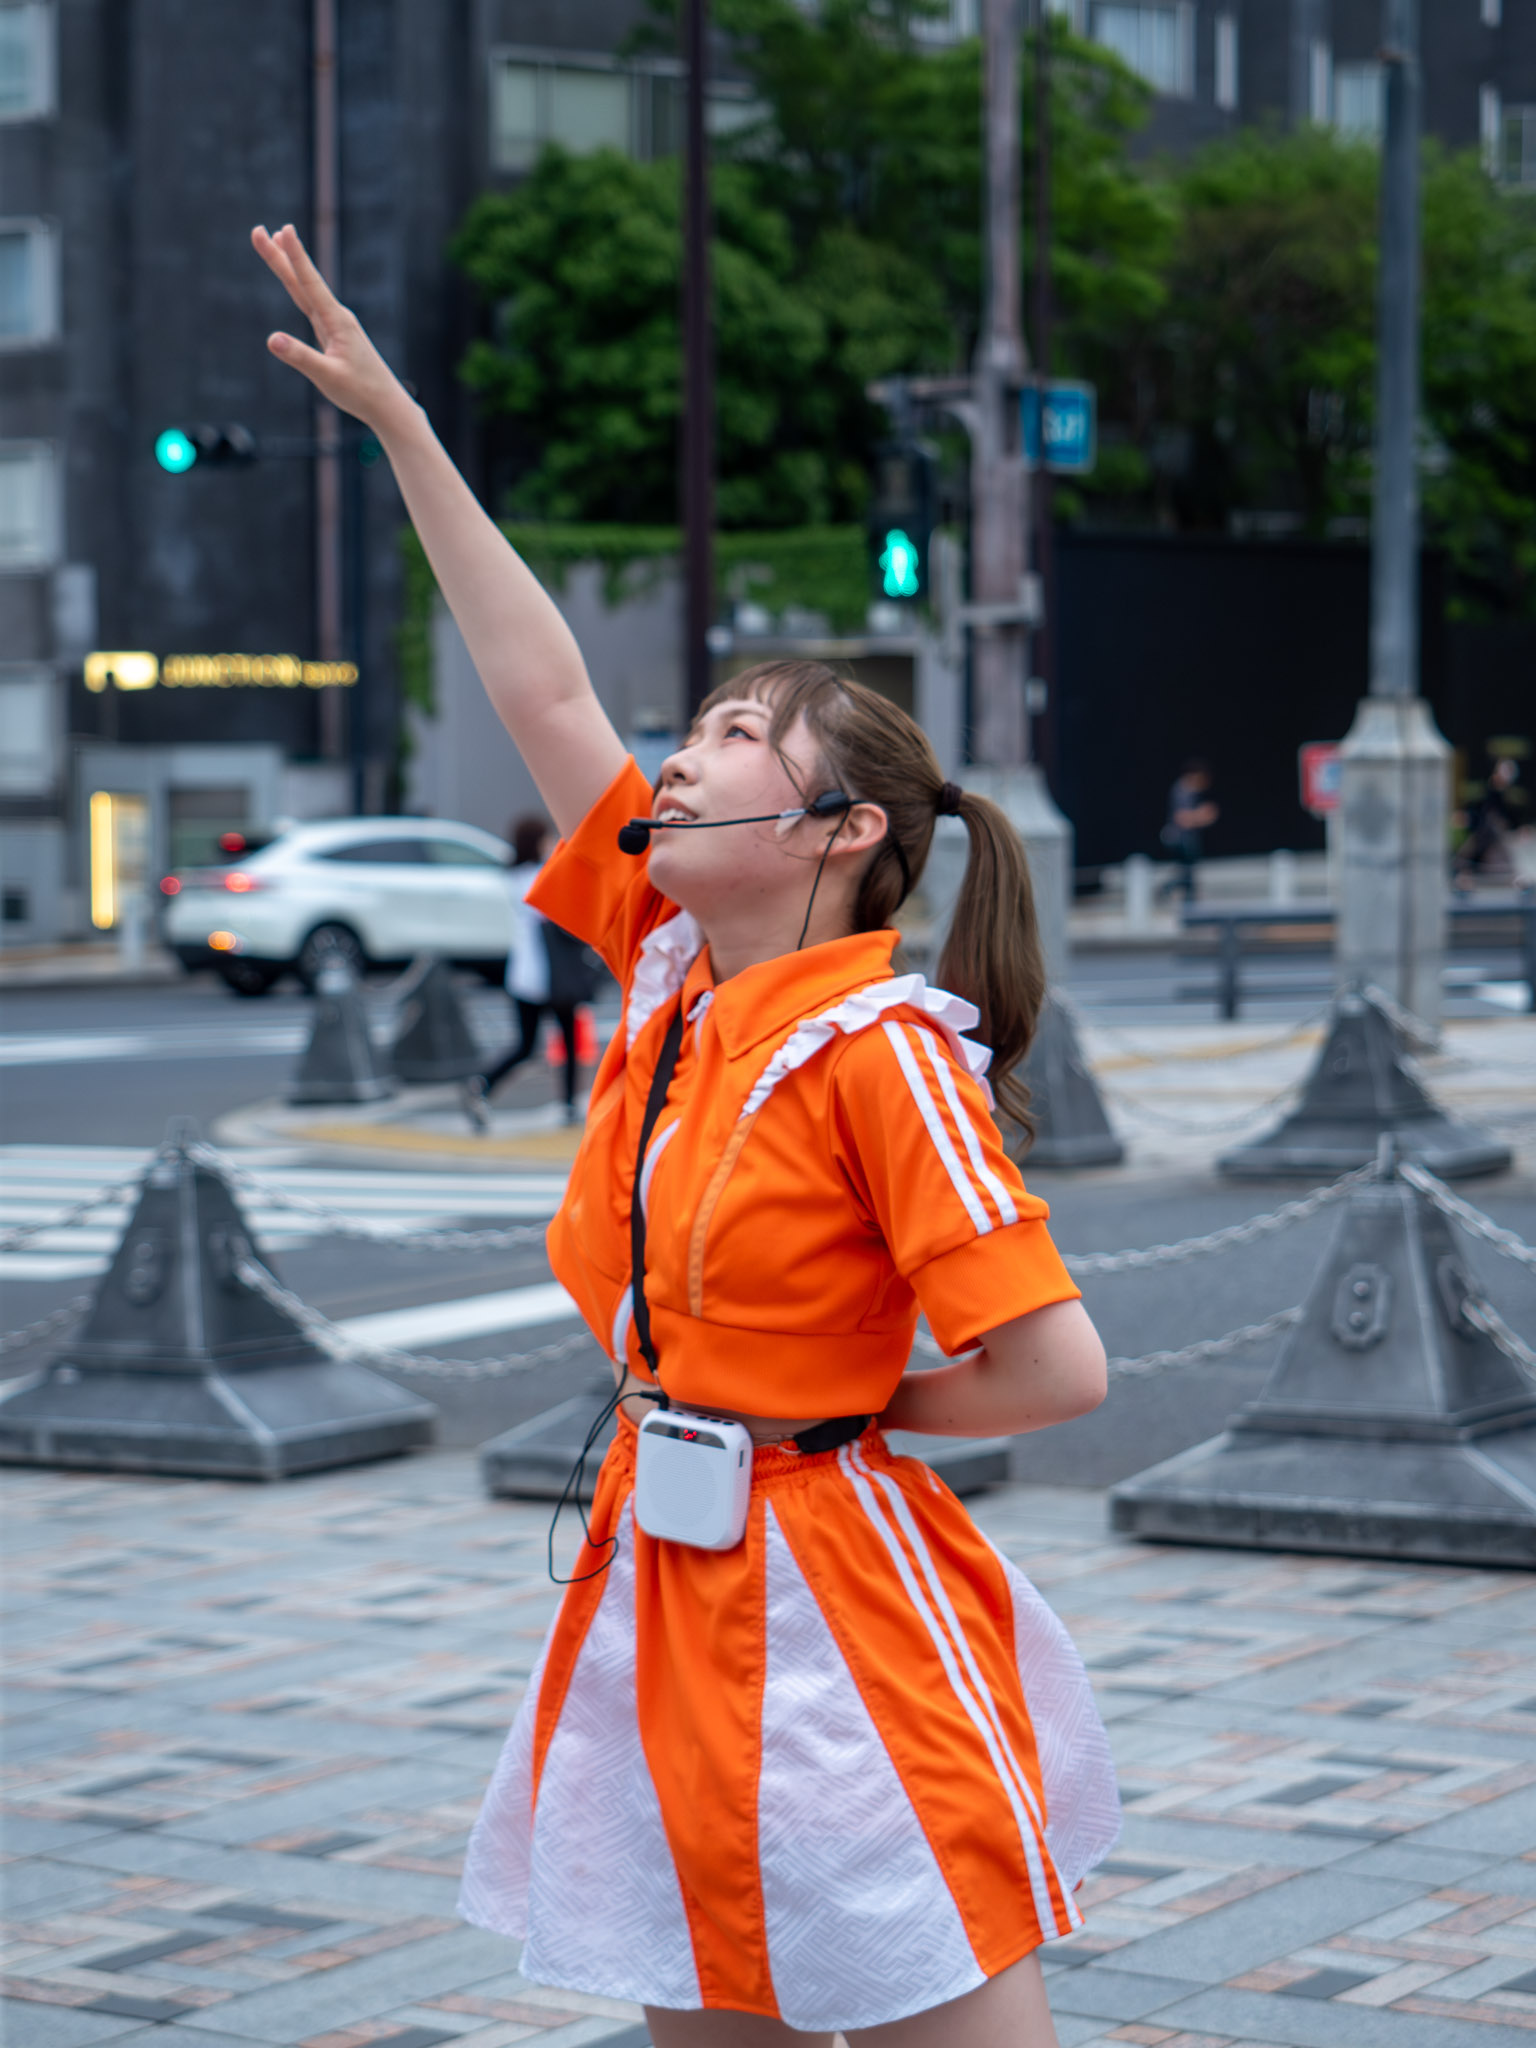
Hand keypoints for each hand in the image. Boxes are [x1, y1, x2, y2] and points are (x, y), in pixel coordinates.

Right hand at [252, 224, 414, 432]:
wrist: (387, 404)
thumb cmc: (361, 392)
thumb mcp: (328, 377)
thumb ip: (300, 357)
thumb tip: (272, 339)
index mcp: (337, 321)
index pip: (310, 283)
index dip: (296, 256)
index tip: (283, 230)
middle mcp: (336, 317)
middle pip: (302, 281)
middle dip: (280, 255)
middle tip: (258, 231)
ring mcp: (335, 325)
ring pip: (305, 290)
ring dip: (289, 266)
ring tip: (274, 241)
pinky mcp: (334, 335)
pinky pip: (311, 305)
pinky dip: (299, 289)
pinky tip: (296, 283)